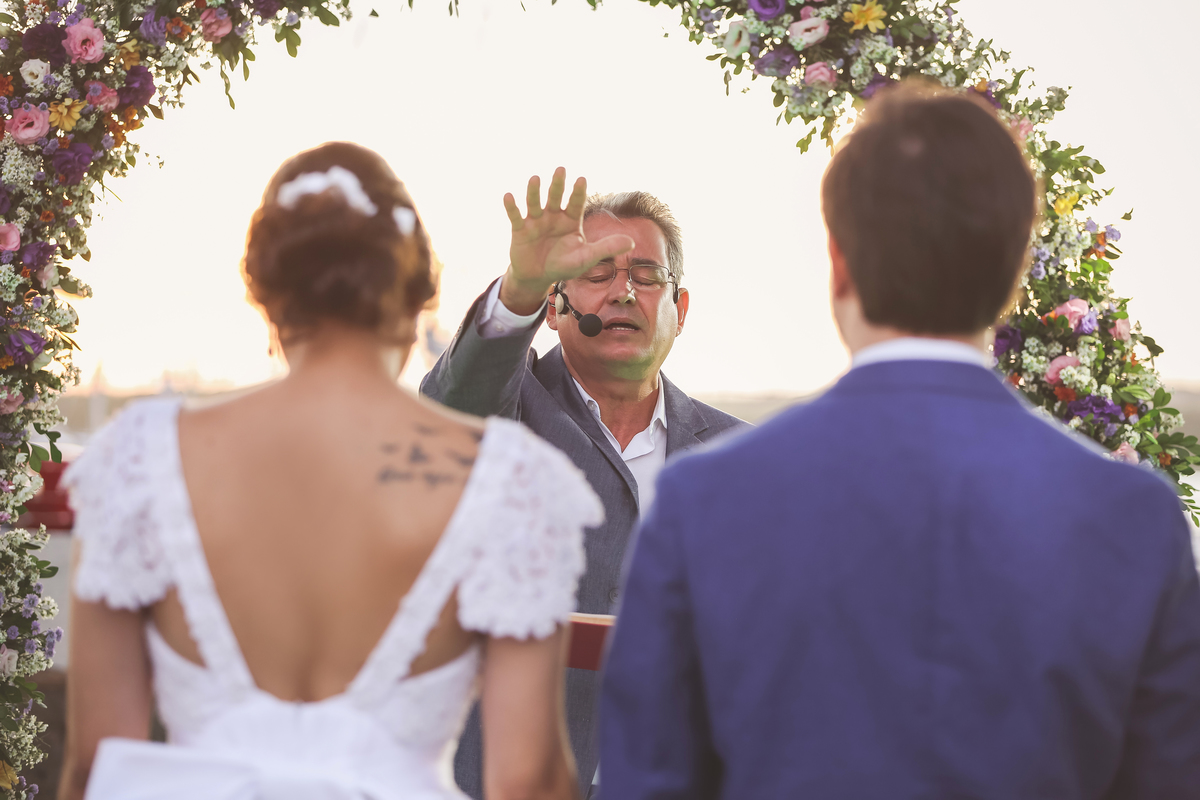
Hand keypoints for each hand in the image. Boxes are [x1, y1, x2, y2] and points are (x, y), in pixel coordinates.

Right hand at [499, 168, 634, 314]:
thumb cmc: (564, 265)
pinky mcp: (520, 230)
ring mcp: (536, 221)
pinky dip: (512, 207)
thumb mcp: (586, 258)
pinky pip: (516, 216)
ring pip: (535, 203)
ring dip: (534, 191)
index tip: (581, 179)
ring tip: (535, 178)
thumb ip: (606, 248)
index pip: (576, 203)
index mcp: (571, 220)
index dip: (578, 192)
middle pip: (556, 197)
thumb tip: (632, 243)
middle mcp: (553, 216)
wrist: (539, 277)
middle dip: (558, 184)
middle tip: (561, 170)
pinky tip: (509, 196)